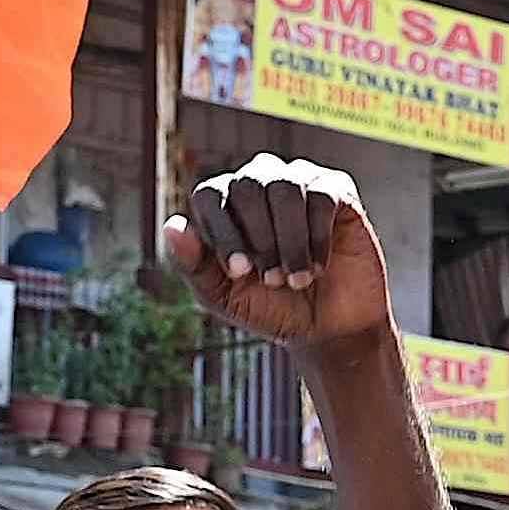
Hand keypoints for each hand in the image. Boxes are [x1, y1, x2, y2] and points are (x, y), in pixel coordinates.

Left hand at [168, 155, 391, 353]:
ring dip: (290, 241)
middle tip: (272, 280)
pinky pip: (322, 196)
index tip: (239, 273)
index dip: (223, 233)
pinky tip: (319, 266)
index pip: (210, 196)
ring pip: (286, 187)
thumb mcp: (225, 297)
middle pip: (247, 185)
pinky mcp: (337, 189)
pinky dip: (318, 238)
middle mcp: (259, 183)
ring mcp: (299, 181)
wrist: (328, 328)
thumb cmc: (272, 308)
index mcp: (225, 205)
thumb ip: (194, 265)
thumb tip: (171, 226)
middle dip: (259, 239)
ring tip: (297, 279)